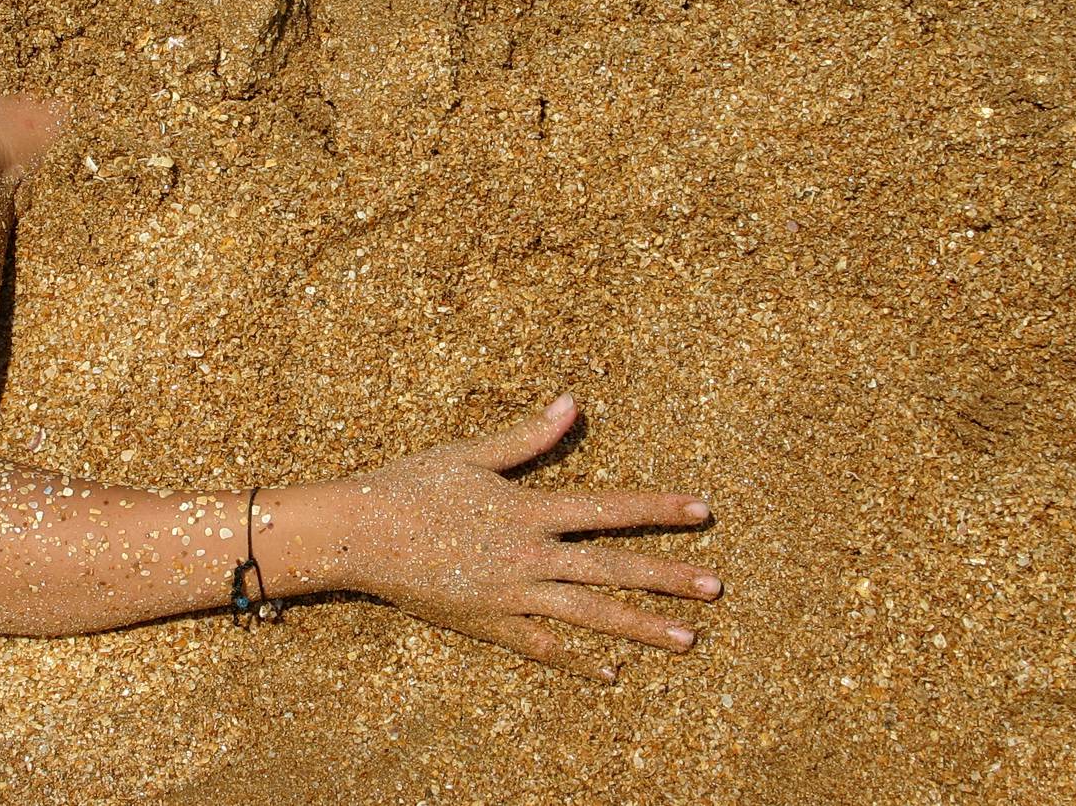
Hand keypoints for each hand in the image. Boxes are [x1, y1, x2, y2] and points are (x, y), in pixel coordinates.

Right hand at [337, 393, 719, 680]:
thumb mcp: (470, 454)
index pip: (608, 508)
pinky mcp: (488, 624)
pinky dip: (580, 662)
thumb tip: (572, 402)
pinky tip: (613, 673)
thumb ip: (527, 437)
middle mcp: (528, 557)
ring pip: (589, 617)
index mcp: (528, 510)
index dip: (658, 507)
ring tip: (688, 640)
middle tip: (717, 587)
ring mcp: (510, 596)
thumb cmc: (410, 485)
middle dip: (668, 577)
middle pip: (611, 570)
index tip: (703, 511)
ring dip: (642, 628)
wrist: (358, 533)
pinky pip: (543, 649)